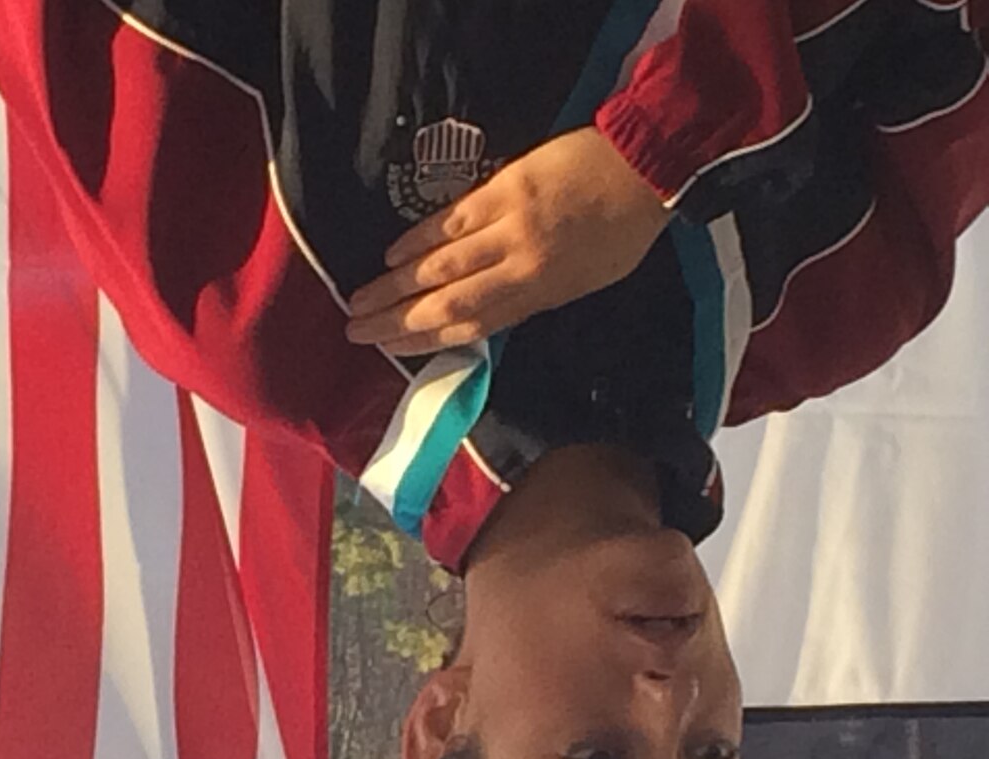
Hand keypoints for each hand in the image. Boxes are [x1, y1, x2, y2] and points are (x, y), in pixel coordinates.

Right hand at [345, 126, 672, 355]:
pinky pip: (450, 221)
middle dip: (395, 319)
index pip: (471, 327)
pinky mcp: (503, 190)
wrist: (644, 167)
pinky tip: (391, 254)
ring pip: (440, 265)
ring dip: (393, 285)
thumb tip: (488, 312)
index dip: (425, 341)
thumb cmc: (621, 231)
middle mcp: (518, 267)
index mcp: (540, 295)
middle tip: (355, 329)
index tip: (390, 350)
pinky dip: (417, 239)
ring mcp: (507, 227)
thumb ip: (533, 298)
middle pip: (445, 301)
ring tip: (359, 299)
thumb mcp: (584, 283)